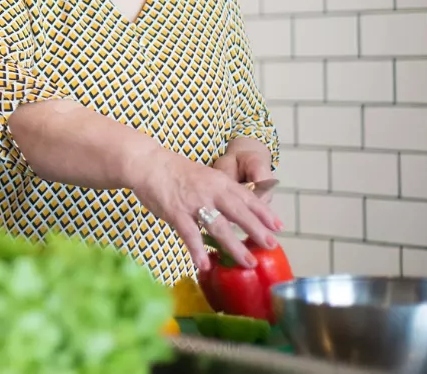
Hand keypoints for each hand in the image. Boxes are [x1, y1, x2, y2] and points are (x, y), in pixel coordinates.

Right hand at [130, 146, 282, 272]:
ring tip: (248, 262)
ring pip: (219, 227)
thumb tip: (235, 209)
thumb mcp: (204, 174)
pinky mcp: (176, 212)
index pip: (247, 197)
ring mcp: (194, 202)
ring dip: (235, 246)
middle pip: (239, 212)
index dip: (264, 212)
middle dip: (257, 230)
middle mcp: (211, 191)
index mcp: (219, 181)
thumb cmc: (173, 170)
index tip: (278, 226)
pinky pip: (190, 234)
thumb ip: (218, 190)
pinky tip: (203, 265)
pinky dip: (197, 250)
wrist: (147, 162)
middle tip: (271, 246)